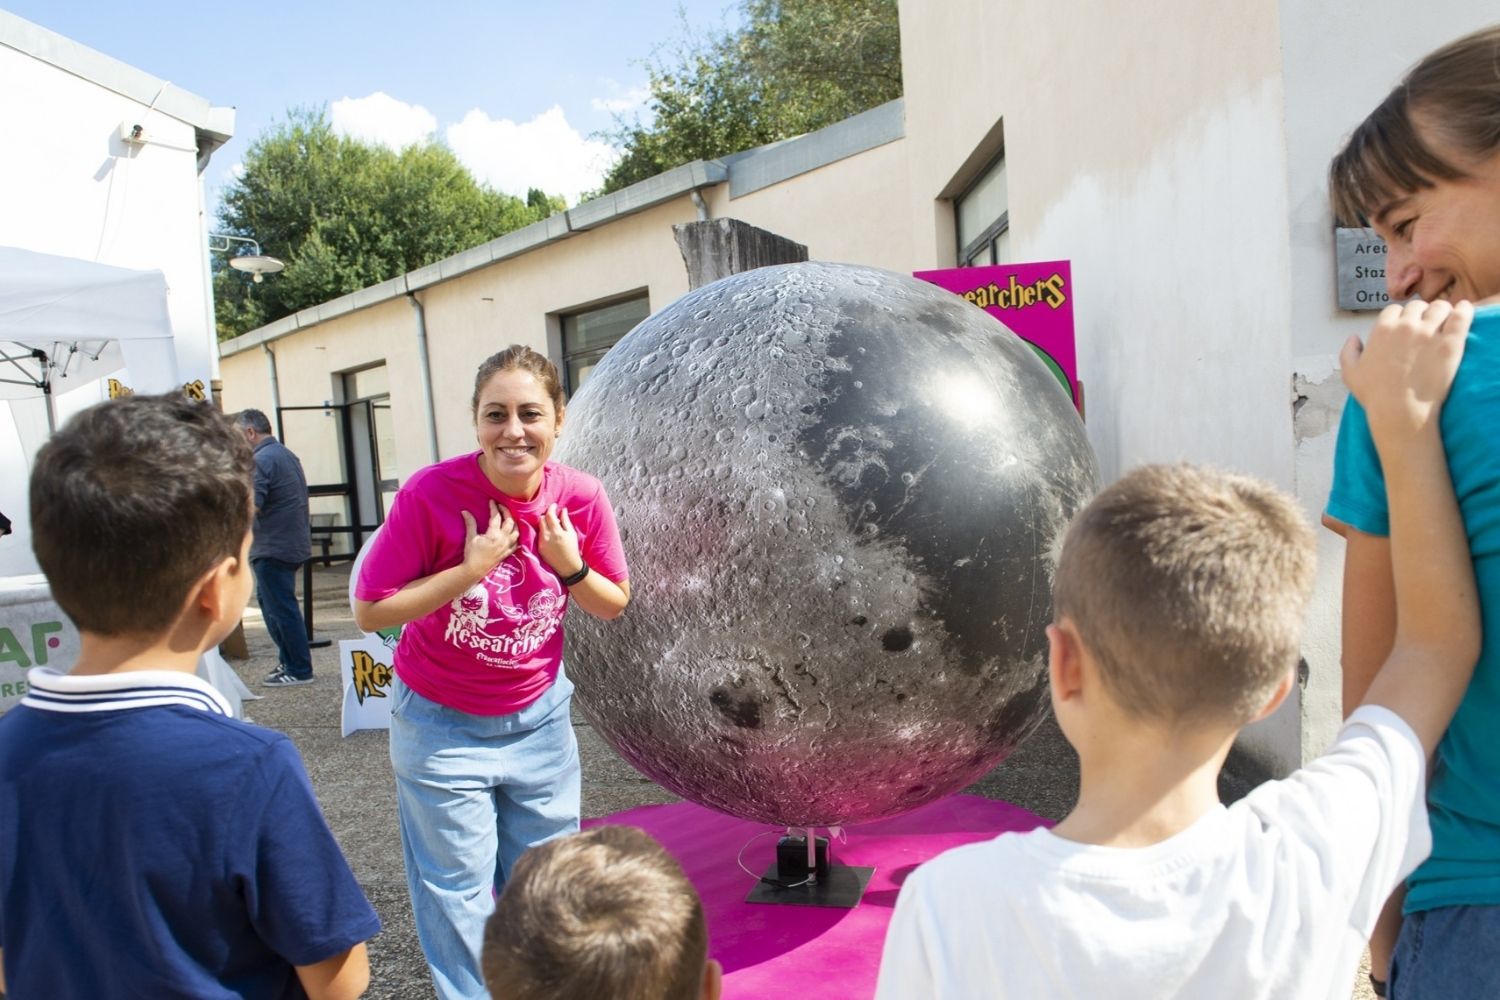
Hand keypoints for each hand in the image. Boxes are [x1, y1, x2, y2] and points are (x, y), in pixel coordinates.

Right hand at [460, 500, 517, 579]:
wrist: (475, 570)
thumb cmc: (471, 554)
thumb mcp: (470, 537)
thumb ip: (470, 523)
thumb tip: (465, 511)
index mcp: (494, 534)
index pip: (496, 517)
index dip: (494, 508)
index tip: (492, 501)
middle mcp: (503, 539)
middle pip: (509, 521)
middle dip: (506, 511)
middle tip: (500, 506)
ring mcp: (507, 546)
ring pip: (516, 531)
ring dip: (514, 522)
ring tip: (509, 517)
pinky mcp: (507, 553)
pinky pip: (516, 543)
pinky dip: (516, 536)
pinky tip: (514, 532)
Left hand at [537, 503, 582, 576]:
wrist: (568, 566)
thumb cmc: (572, 549)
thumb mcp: (571, 533)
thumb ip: (565, 521)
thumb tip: (562, 510)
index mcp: (557, 532)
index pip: (549, 515)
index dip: (551, 508)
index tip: (554, 505)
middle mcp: (547, 537)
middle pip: (541, 519)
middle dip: (547, 515)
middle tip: (553, 515)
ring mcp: (542, 543)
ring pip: (539, 527)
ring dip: (544, 523)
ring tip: (553, 526)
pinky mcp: (539, 548)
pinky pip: (539, 535)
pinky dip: (543, 532)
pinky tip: (550, 534)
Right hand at [1340, 299, 1471, 438]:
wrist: (1400, 412)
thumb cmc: (1375, 395)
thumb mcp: (1350, 374)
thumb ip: (1348, 352)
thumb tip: (1354, 338)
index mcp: (1382, 330)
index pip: (1394, 310)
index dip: (1400, 317)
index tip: (1405, 327)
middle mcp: (1405, 326)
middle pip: (1418, 306)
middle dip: (1422, 313)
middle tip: (1426, 327)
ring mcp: (1429, 333)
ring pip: (1440, 307)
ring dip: (1442, 312)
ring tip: (1445, 324)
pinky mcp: (1451, 343)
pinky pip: (1461, 315)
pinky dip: (1464, 311)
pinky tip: (1463, 313)